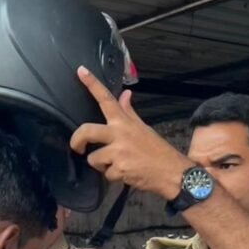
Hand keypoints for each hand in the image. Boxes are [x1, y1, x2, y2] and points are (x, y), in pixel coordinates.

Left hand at [71, 67, 191, 200]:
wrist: (172, 173)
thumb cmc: (158, 151)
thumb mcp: (143, 127)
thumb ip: (129, 112)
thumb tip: (125, 95)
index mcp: (124, 122)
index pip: (106, 99)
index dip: (92, 84)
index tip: (80, 71)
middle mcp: (119, 134)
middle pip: (87, 131)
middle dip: (77, 140)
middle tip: (77, 147)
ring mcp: (118, 153)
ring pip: (93, 159)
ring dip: (101, 165)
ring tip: (116, 165)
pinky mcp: (119, 170)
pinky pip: (106, 175)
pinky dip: (113, 177)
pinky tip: (125, 174)